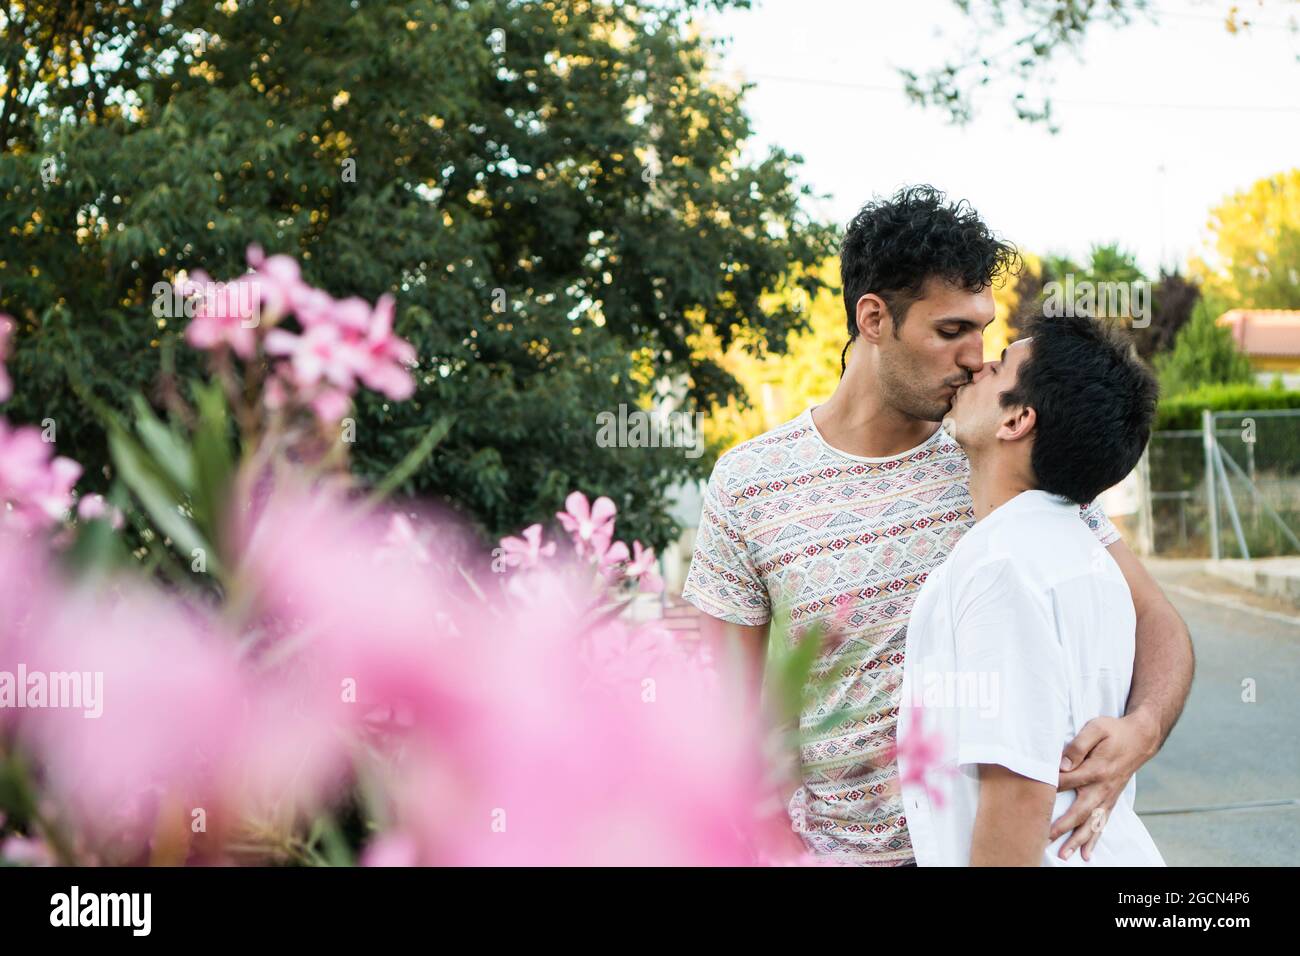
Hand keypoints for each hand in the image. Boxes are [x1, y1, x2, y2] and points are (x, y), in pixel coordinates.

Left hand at [1051, 710, 1159, 860]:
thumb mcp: (1096, 728)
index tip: (1034, 796)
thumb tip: (1063, 764)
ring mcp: (1108, 797)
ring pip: (1091, 823)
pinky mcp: (1111, 800)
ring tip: (1063, 854)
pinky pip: (1102, 824)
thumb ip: (1078, 746)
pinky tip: (1086, 853)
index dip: (1051, 788)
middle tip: (1045, 839)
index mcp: (1097, 769)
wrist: (1140, 738)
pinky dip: (1094, 839)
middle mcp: (1103, 787)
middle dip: (1062, 827)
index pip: (1068, 781)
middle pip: (1080, 811)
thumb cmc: (1114, 731)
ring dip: (1077, 840)